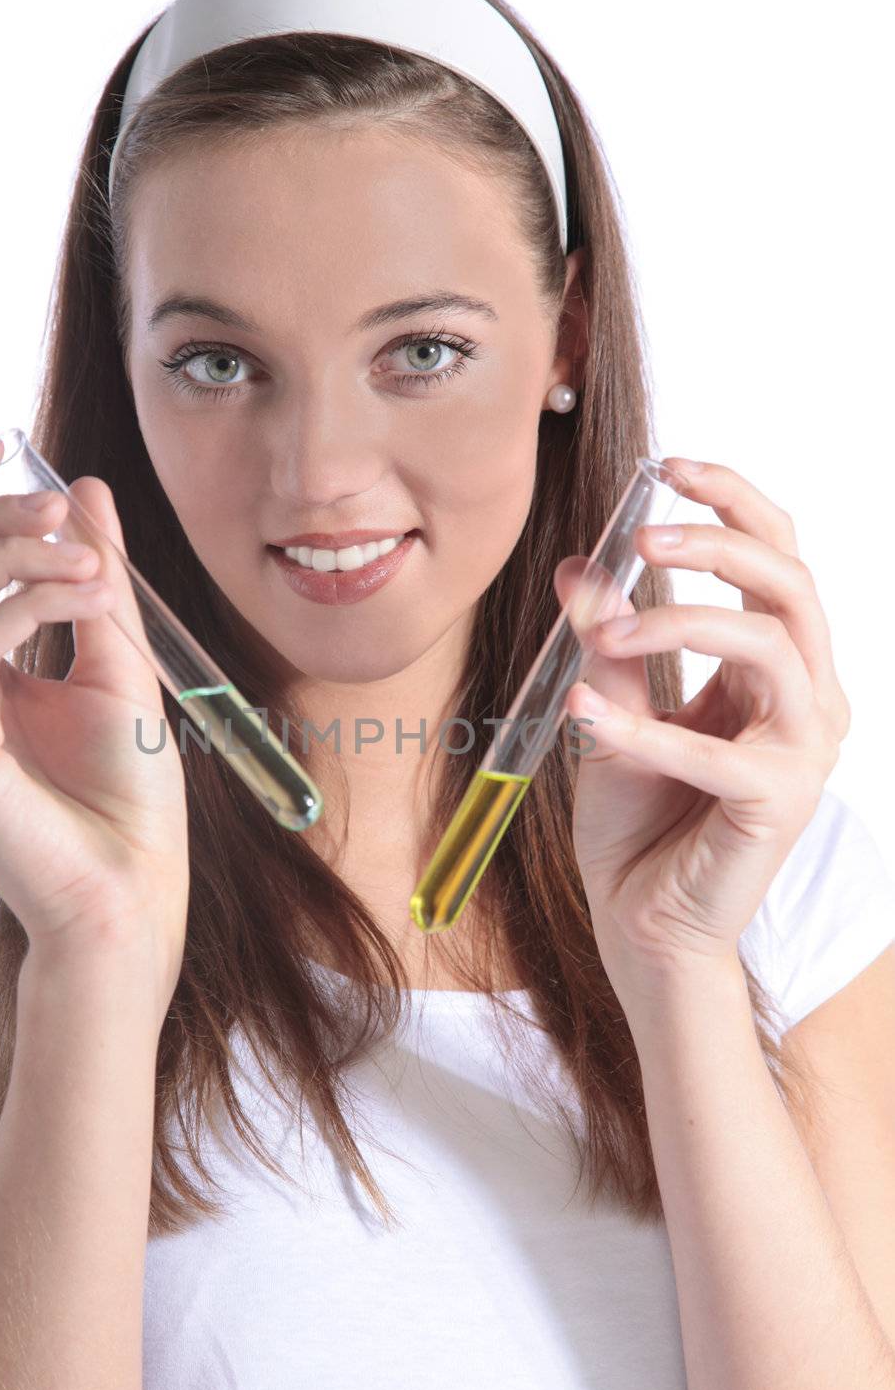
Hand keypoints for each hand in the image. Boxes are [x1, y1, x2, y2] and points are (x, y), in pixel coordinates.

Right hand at [0, 435, 190, 1035]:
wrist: (134, 887)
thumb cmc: (125, 791)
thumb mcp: (118, 658)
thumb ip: (93, 578)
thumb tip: (82, 489)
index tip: (3, 441)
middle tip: (58, 509)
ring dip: (8, 552)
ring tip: (83, 554)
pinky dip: (24, 605)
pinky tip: (82, 595)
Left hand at [555, 457, 850, 993]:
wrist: (642, 921)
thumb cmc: (640, 822)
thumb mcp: (609, 712)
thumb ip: (605, 643)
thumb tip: (580, 564)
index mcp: (779, 668)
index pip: (779, 557)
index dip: (733, 503)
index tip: (669, 468)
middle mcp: (809, 699)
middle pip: (791, 583)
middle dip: (716, 545)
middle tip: (642, 539)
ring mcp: (805, 750)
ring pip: (768, 643)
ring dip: (678, 624)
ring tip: (603, 634)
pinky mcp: (780, 801)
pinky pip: (717, 748)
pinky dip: (643, 730)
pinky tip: (585, 719)